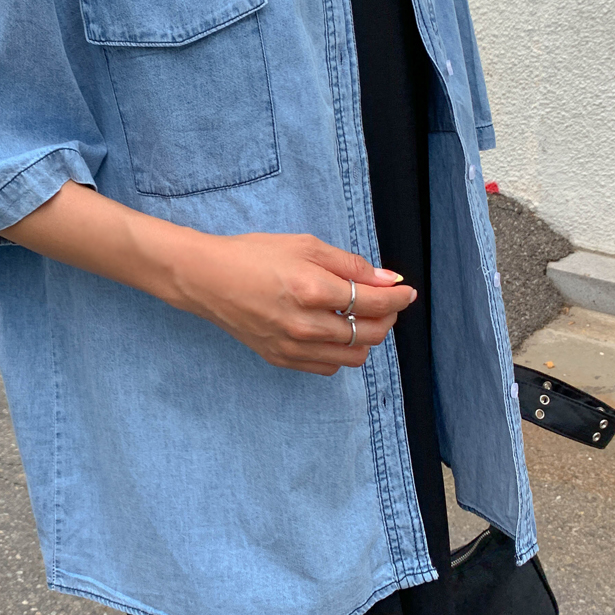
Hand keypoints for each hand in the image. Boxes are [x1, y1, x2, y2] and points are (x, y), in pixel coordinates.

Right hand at [174, 232, 416, 375]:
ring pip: (354, 357)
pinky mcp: (281, 359)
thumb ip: (350, 265)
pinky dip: (341, 353)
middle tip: (386, 302)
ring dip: (367, 339)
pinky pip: (328, 368)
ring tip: (360, 318)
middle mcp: (306, 325)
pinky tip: (334, 333)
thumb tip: (388, 280)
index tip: (406, 291)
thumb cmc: (254, 255)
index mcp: (313, 290)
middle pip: (370, 334)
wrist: (207, 279)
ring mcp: (293, 347)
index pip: (374, 303)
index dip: (398, 298)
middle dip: (388, 317)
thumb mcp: (305, 246)